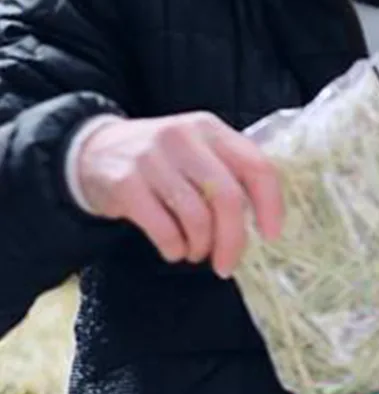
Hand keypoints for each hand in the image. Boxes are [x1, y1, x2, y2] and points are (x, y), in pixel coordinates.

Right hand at [77, 112, 283, 276]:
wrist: (92, 152)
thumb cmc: (161, 161)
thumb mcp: (198, 151)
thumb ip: (230, 174)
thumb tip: (263, 224)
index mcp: (211, 129)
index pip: (257, 166)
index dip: (271, 205)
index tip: (271, 235)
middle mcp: (184, 137)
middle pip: (227, 198)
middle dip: (233, 240)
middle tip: (228, 264)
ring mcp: (152, 158)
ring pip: (196, 216)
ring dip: (201, 246)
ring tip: (197, 253)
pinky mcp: (125, 182)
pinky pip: (163, 228)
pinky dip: (174, 247)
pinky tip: (174, 249)